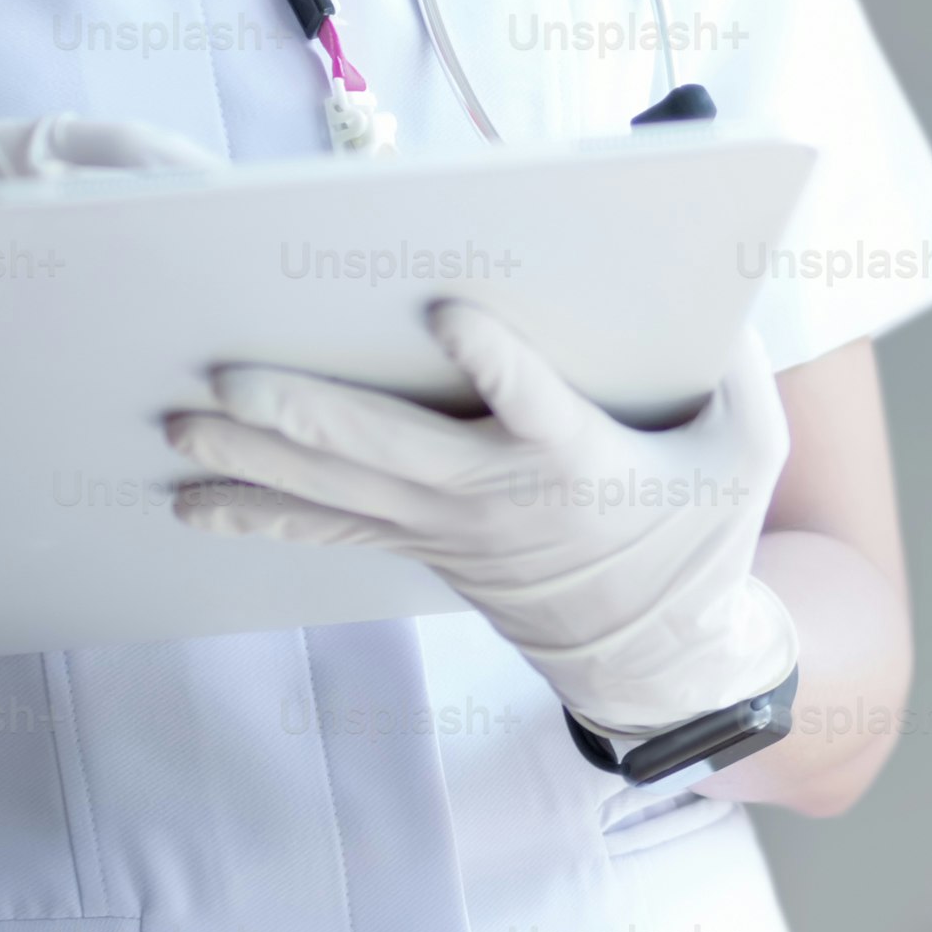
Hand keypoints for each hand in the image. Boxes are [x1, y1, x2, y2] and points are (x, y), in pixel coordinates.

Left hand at [163, 300, 801, 735]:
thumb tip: (714, 274)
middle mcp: (499, 501)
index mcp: (583, 466)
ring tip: (181, 427)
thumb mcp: (750, 451)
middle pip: (390, 455)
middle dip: (305, 414)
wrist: (658, 657)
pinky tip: (194, 504)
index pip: (536, 408)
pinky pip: (330, 532)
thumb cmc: (703, 538)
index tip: (448, 313)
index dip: (495, 364)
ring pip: (339, 492)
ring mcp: (449, 531)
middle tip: (228, 376)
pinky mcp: (424, 547)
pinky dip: (260, 518)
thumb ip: (736, 364)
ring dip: (256, 460)